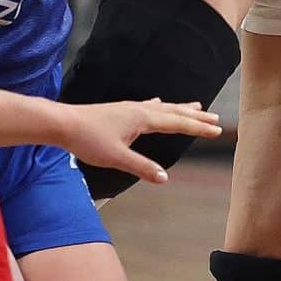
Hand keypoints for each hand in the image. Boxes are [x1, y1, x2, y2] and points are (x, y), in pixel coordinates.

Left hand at [55, 98, 219, 185]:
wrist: (63, 124)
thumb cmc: (88, 140)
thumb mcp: (116, 158)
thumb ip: (142, 167)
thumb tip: (165, 178)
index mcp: (142, 118)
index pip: (177, 124)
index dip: (198, 128)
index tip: (217, 131)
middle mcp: (140, 110)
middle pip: (175, 112)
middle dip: (196, 117)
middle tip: (216, 119)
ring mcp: (130, 109)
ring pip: (163, 108)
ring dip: (182, 109)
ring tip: (197, 107)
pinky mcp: (121, 111)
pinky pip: (148, 106)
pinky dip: (160, 106)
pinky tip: (158, 103)